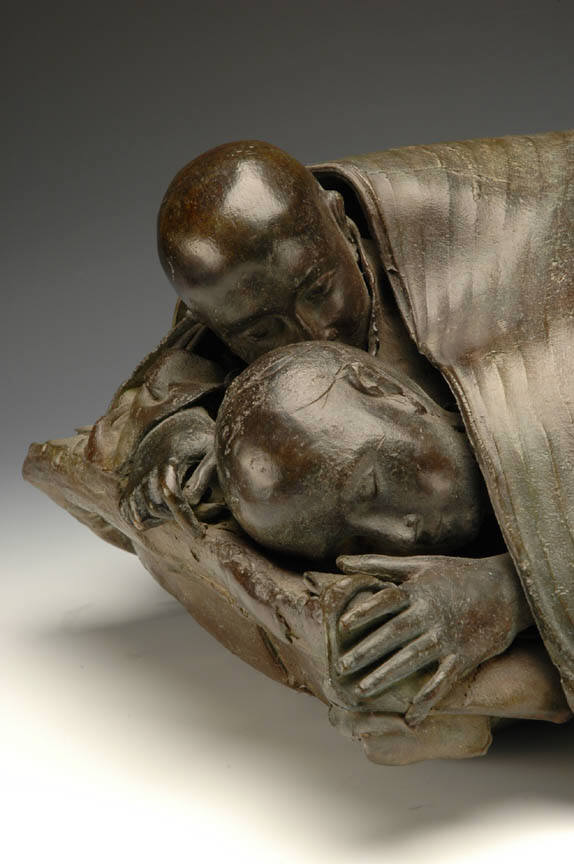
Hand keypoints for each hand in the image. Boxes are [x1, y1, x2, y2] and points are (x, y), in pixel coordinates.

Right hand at [119, 407, 218, 534]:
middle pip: (156, 507)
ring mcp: (135, 477)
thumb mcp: (211, 450)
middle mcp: (146, 469)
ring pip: (140, 513)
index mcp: (169, 460)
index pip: (172, 495)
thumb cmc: (198, 440)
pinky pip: (127, 511)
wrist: (170, 426)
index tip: (199, 533)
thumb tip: (194, 500)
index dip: (185, 518)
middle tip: (193, 518)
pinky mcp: (129, 484)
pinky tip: (158, 516)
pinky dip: (140, 519)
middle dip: (174, 518)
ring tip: (176, 513)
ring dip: (158, 520)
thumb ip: (205, 473)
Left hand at [334, 553, 530, 725]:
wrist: (507, 589)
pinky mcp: (465, 657)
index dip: (365, 611)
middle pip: (394, 633)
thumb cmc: (456, 574)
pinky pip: (443, 682)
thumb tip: (339, 562)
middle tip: (341, 667)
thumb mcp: (419, 564)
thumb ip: (378, 564)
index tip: (343, 625)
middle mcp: (431, 614)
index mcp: (419, 591)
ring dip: (387, 676)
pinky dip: (428, 700)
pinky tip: (411, 718)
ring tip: (362, 690)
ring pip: (413, 659)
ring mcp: (448, 637)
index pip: (388, 600)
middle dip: (367, 651)